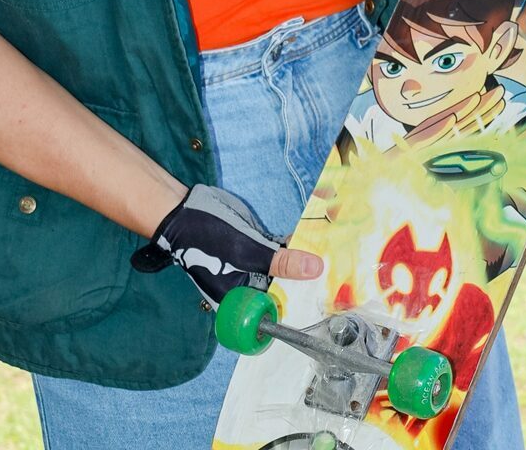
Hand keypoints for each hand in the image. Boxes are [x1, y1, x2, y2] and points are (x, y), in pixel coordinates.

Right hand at [129, 183, 321, 307]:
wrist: (186, 211)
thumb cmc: (207, 241)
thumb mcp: (247, 254)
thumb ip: (280, 264)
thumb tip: (315, 270)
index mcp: (243, 303)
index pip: (276, 313)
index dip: (301, 306)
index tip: (328, 297)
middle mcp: (251, 289)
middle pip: (286, 290)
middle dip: (308, 282)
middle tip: (339, 273)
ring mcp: (256, 266)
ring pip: (287, 268)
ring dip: (304, 260)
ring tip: (334, 253)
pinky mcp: (259, 246)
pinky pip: (282, 250)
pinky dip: (295, 245)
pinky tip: (314, 236)